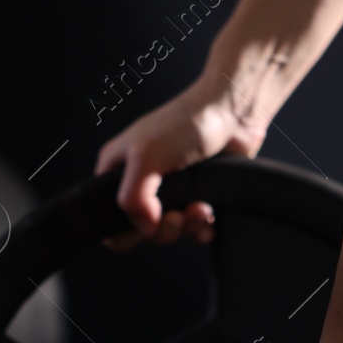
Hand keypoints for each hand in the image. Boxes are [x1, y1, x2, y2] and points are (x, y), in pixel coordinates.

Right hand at [94, 76, 264, 249]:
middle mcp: (140, 181)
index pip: (109, 218)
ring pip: (169, 230)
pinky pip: (192, 227)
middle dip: (165, 229)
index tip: (151, 221)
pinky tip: (209, 215)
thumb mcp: (146, 157)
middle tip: (179, 216)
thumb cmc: (187, 122)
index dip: (128, 229)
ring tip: (201, 209)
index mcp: (116, 171)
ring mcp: (168, 189)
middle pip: (142, 230)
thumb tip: (144, 228)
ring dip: (188, 226)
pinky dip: (202, 227)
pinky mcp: (194, 194)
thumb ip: (133, 198)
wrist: (233, 112)